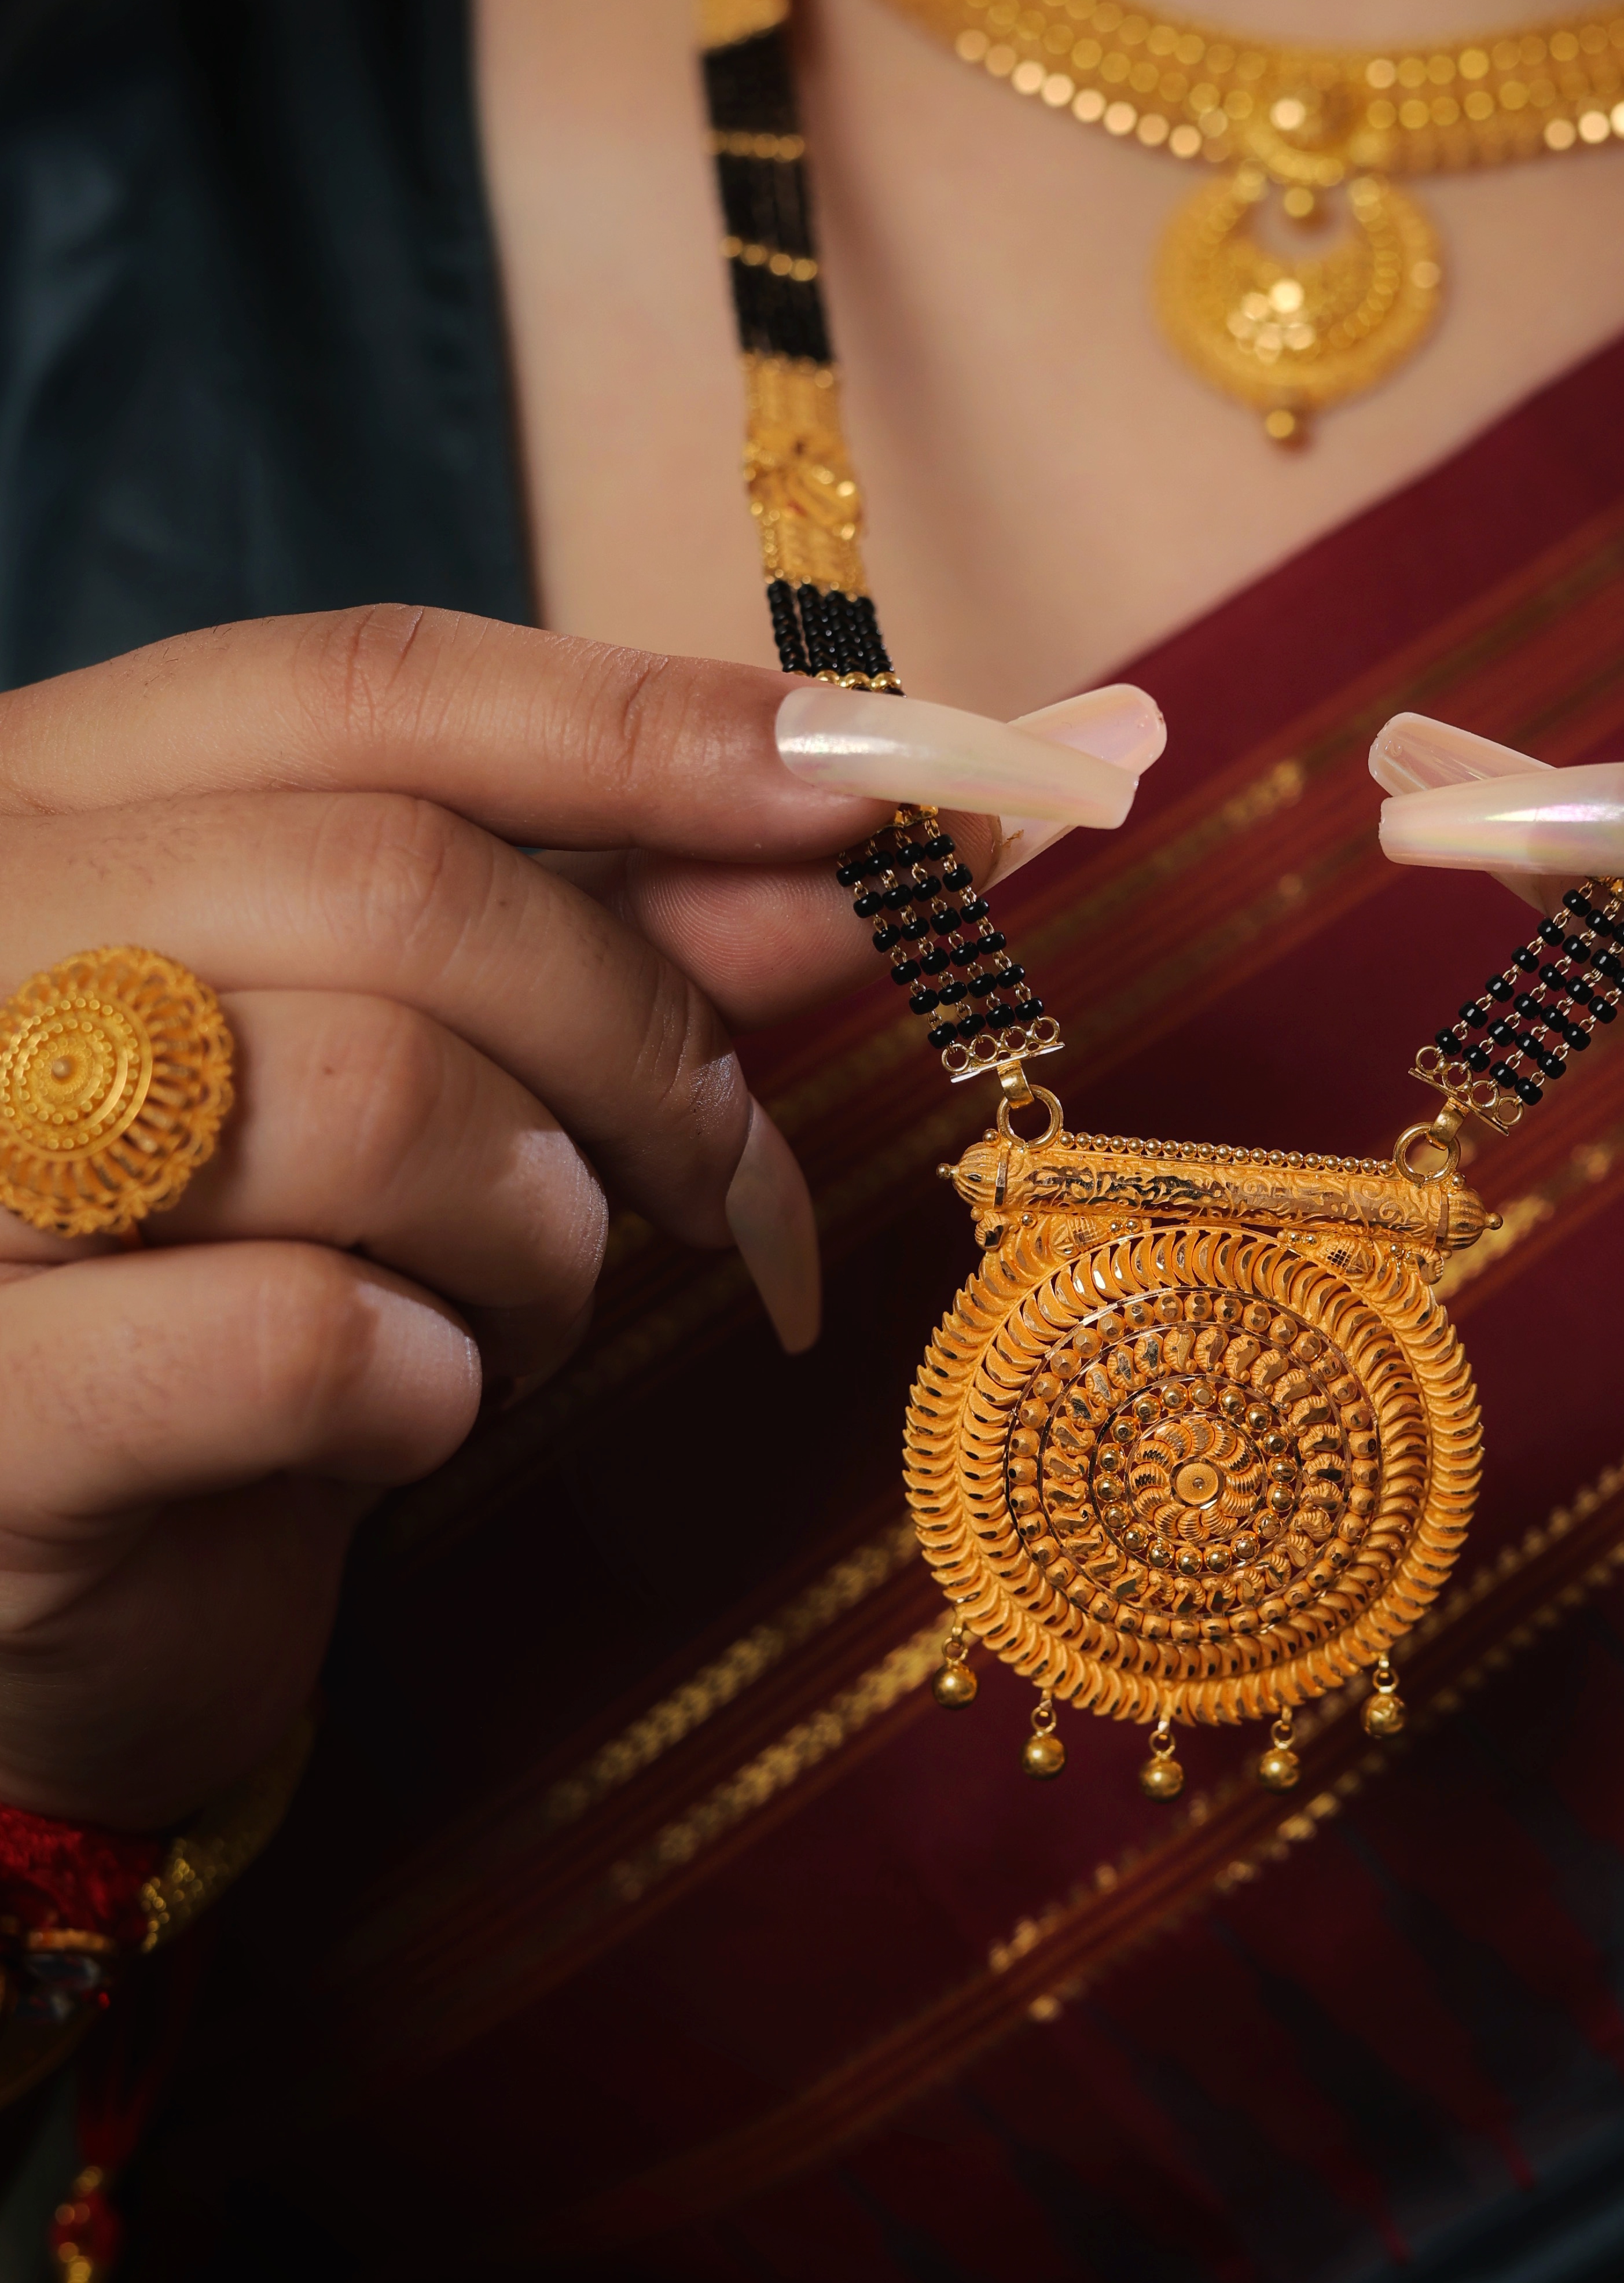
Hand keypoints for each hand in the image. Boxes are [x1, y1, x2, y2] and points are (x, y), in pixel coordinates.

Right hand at [0, 609, 1160, 1828]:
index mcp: (44, 800)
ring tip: (510, 1315)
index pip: (367, 683)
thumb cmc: (252, 1285)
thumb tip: (879, 818)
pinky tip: (405, 1420)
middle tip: (712, 1177)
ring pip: (375, 1103)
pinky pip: (302, 1338)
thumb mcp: (442, 1067)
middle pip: (402, 884)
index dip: (645, 723)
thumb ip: (625, 921)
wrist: (62, 1599)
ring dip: (539, 1238)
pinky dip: (429, 1389)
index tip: (880, 783)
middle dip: (635, 1039)